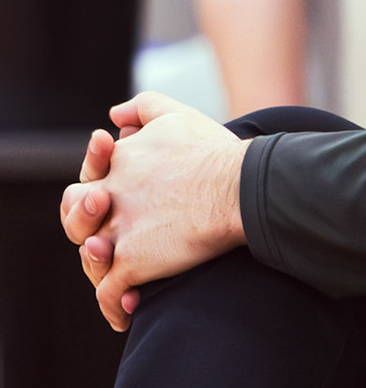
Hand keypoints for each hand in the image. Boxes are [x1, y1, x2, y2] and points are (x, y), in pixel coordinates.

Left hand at [59, 93, 249, 331]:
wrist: (238, 186)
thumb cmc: (213, 152)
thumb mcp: (176, 115)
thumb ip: (143, 107)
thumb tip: (114, 115)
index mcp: (116, 166)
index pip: (88, 179)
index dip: (98, 185)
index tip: (117, 188)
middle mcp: (110, 199)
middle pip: (76, 217)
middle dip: (86, 222)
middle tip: (112, 227)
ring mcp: (118, 233)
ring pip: (90, 258)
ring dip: (98, 263)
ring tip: (119, 264)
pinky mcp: (132, 264)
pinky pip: (110, 293)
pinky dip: (116, 305)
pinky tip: (130, 308)